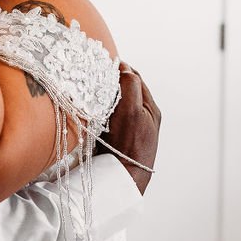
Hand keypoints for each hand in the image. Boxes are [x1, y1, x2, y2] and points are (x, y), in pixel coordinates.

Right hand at [95, 63, 160, 195]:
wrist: (122, 177)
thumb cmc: (130, 146)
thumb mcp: (133, 112)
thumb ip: (130, 87)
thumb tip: (124, 68)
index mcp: (150, 108)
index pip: (135, 78)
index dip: (120, 69)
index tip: (104, 63)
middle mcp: (141, 116)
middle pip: (124, 90)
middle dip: (111, 81)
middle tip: (94, 73)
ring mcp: (128, 127)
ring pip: (114, 102)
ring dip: (103, 95)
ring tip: (90, 89)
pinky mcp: (115, 136)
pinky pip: (106, 116)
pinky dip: (99, 109)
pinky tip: (90, 109)